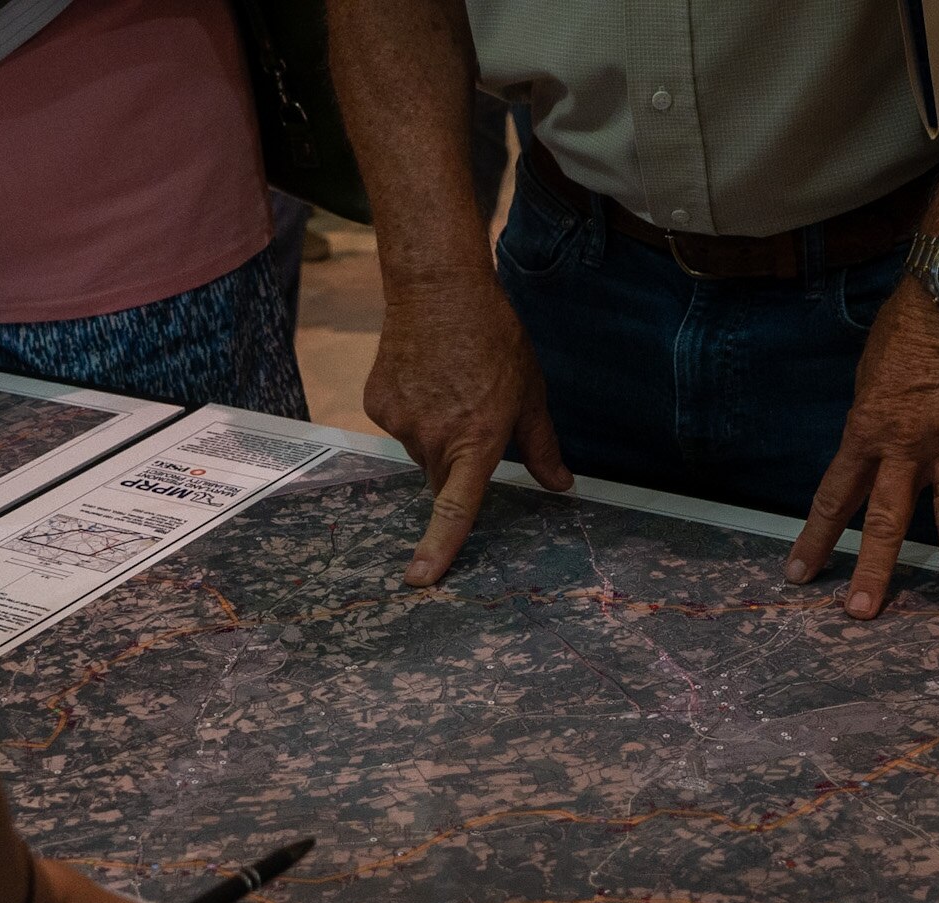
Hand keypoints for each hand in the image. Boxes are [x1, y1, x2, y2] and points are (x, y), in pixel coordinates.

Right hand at [363, 272, 571, 586]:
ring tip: (448, 386)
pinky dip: (411, 411)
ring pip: (419, 451)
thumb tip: (561, 485)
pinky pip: (397, 425)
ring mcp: (400, 423)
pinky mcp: (376, 404)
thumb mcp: (530, 393)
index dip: (439, 547)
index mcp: (475, 442)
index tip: (421, 578)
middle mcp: (434, 439)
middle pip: (440, 480)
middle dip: (456, 464)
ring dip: (434, 434)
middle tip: (471, 417)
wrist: (438, 288)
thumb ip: (541, 446)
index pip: (456, 508)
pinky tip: (424, 376)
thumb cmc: (494, 339)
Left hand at [785, 280, 938, 618]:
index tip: (799, 575)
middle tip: (861, 613)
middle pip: (885, 521)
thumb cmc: (905, 329)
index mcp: (865, 432)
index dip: (815, 540)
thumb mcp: (868, 379)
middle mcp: (905, 445)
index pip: (834, 498)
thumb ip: (870, 426)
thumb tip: (871, 461)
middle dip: (872, 570)